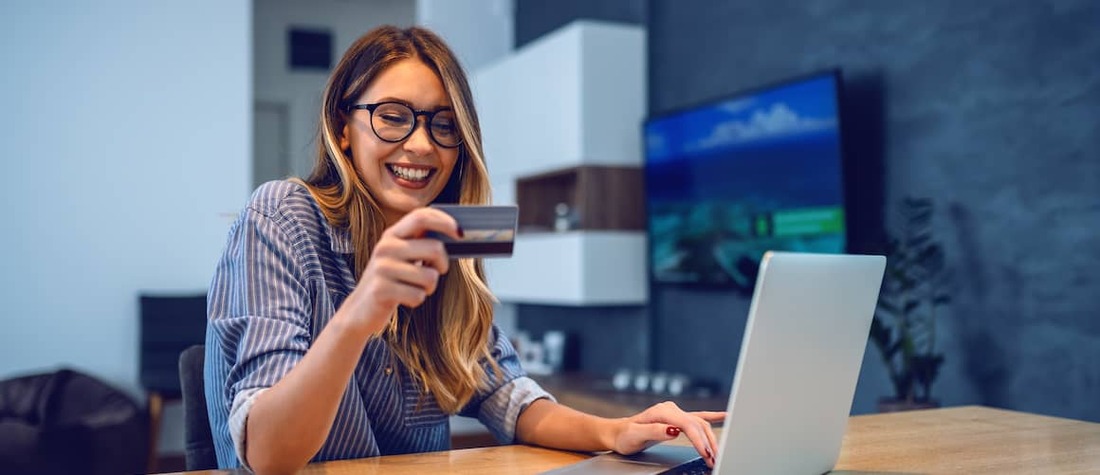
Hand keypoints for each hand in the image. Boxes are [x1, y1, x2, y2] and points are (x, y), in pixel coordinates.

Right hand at [342, 207, 461, 336]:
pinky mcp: (381, 290)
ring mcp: (382, 268)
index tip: (461, 234)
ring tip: (414, 288)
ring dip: (429, 287)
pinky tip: (403, 298)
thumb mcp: (401, 256)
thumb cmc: (391, 281)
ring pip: (430, 277)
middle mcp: (386, 247)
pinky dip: (417, 300)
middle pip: (435, 248)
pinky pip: (418, 296)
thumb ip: (420, 243)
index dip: (445, 221)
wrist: (360, 309)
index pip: (421, 216)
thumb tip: (455, 233)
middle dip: (443, 264)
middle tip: (436, 271)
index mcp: (392, 235)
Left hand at [610, 401, 724, 467]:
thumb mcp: (636, 434)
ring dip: (710, 438)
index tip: (706, 454)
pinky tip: (724, 416)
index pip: (688, 424)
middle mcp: (671, 409)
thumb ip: (655, 430)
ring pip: (700, 424)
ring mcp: (675, 413)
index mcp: (662, 412)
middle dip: (708, 443)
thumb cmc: (625, 435)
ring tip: (717, 453)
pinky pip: (698, 417)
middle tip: (714, 459)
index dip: (699, 440)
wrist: (618, 432)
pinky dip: (712, 417)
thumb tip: (674, 430)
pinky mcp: (677, 418)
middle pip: (697, 425)